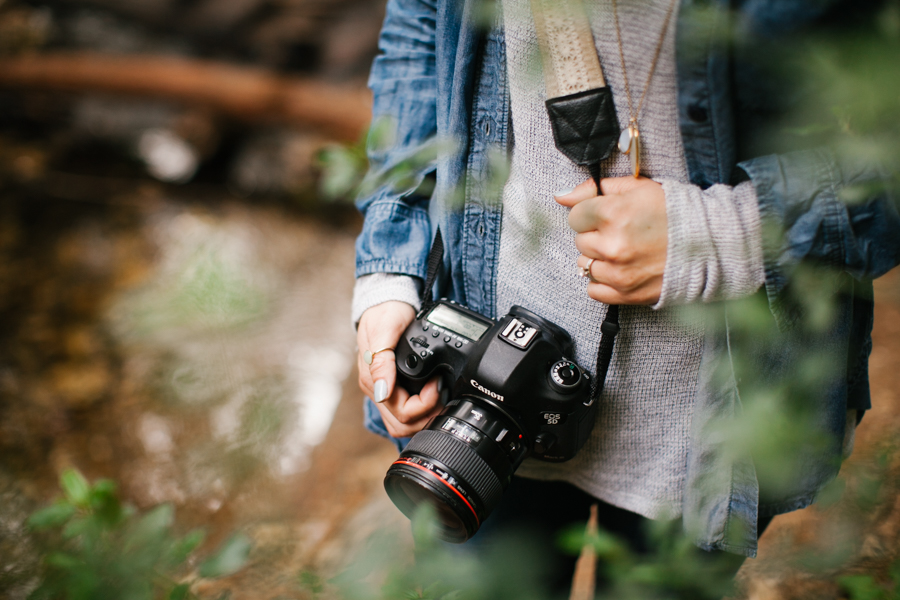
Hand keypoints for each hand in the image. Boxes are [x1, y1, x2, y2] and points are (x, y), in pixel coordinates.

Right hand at [357, 301, 442, 437]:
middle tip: (443, 394)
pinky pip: (406, 413)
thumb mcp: (384, 329)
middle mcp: (378, 390)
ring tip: (441, 397)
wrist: (387, 303)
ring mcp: (385, 391)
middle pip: (403, 425)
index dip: (424, 404)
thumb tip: (382, 392)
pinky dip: (423, 412)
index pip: (401, 412)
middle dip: (427, 415)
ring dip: (425, 417)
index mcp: (373, 380)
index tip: (437, 384)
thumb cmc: (385, 313)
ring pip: (404, 424)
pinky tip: (435, 398)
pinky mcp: (393, 389)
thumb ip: (382, 361)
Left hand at [555, 176, 667, 304]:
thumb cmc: (675, 213)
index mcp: (613, 213)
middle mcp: (612, 245)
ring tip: (625, 251)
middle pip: (580, 241)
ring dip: (600, 259)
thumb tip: (561, 195)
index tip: (607, 215)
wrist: (710, 244)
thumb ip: (595, 189)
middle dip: (596, 235)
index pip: (575, 215)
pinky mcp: (625, 294)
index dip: (591, 213)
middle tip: (622, 232)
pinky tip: (622, 269)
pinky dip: (604, 281)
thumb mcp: (637, 188)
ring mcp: (618, 272)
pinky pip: (594, 289)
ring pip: (585, 265)